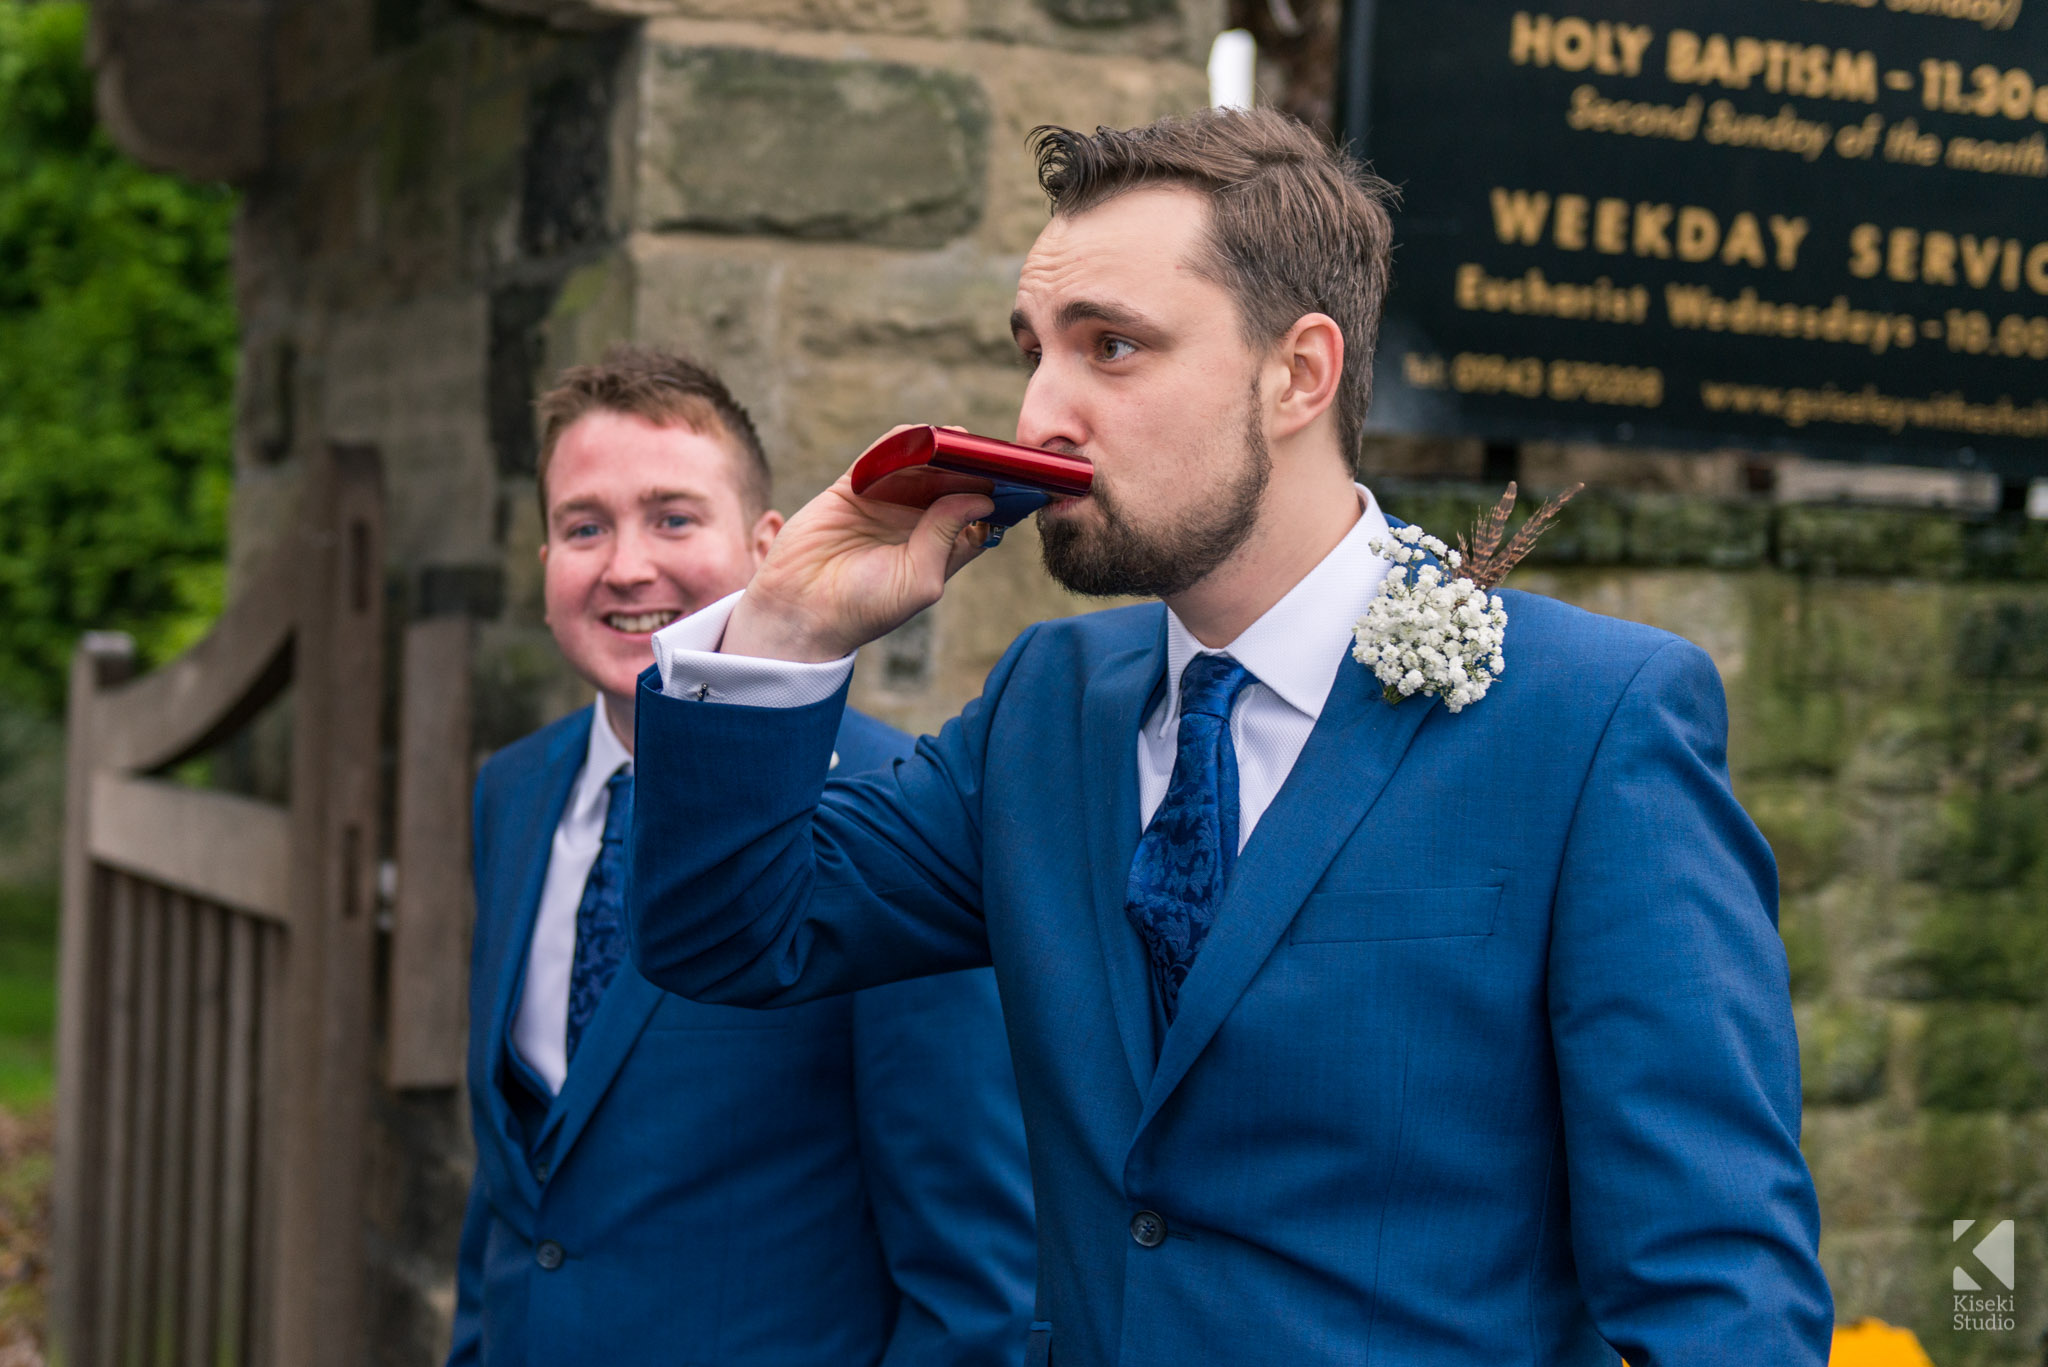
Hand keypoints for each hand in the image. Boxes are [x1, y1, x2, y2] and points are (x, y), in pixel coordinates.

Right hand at [723, 428, 994, 662]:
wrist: (802, 610)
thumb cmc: (865, 608)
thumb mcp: (920, 579)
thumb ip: (947, 535)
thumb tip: (982, 496)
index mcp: (940, 549)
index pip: (978, 514)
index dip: (999, 496)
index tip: (1021, 479)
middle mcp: (916, 522)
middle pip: (954, 482)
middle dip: (973, 464)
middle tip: (993, 449)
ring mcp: (885, 502)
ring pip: (920, 464)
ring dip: (939, 449)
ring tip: (960, 438)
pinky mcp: (853, 488)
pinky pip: (880, 456)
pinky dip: (898, 443)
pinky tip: (918, 435)